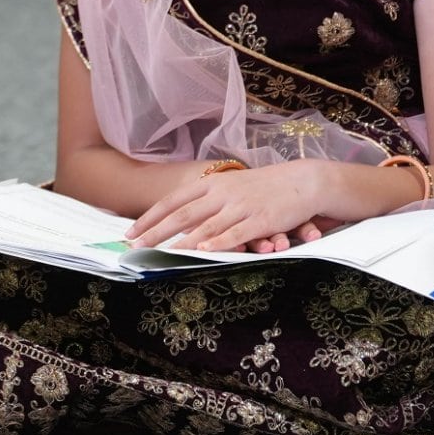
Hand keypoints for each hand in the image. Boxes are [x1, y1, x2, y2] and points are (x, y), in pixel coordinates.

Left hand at [128, 159, 332, 250]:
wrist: (303, 181)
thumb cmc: (264, 187)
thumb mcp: (232, 187)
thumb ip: (208, 201)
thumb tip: (182, 220)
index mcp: (213, 184)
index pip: (174, 201)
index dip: (150, 216)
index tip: (130, 231)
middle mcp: (223, 193)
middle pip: (183, 213)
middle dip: (156, 231)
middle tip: (134, 245)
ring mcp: (241, 206)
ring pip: (205, 225)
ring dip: (180, 241)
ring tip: (160, 253)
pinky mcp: (260, 219)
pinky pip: (235, 233)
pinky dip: (218, 242)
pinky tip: (203, 251)